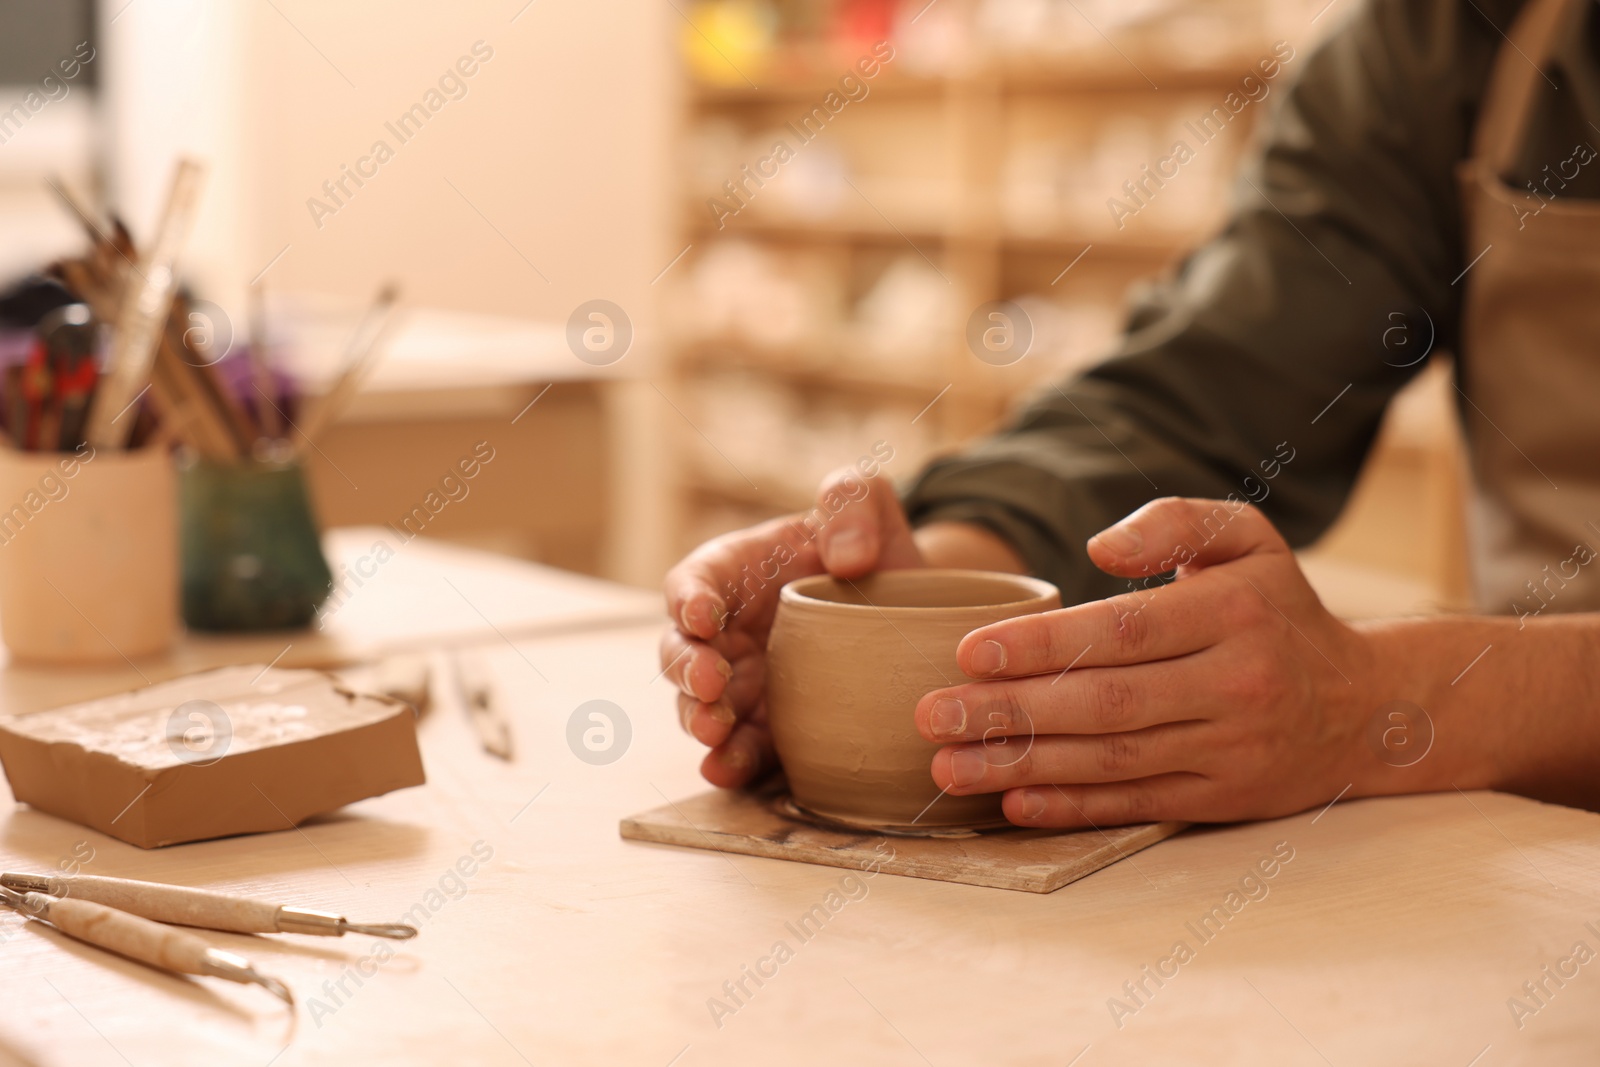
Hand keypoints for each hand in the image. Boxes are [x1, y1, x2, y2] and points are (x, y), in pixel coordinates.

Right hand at [661, 468, 923, 787]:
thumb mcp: (865, 501)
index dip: (689, 598)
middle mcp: (728, 630)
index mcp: (736, 570)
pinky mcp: (769, 725)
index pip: (694, 581)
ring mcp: (744, 681)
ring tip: (715, 733)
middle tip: (710, 684)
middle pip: (682, 651)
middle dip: (688, 670)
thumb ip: (851, 501)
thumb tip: (848, 558)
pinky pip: (742, 746)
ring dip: (700, 720)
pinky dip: (732, 759)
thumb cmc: (871, 544)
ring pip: (700, 705)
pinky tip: (729, 767)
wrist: (907, 602)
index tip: (702, 616)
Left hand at [914, 497, 1376, 827]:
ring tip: (947, 763)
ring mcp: (1230, 748)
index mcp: (1232, 611)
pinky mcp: (1223, 798)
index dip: (1041, 645)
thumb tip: (1097, 547)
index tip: (968, 651)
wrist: (1362, 705)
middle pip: (1104, 703)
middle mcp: (1236, 683)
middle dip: (1009, 711)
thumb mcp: (1246, 538)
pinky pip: (1136, 804)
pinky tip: (1012, 802)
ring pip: (1112, 760)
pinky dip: (1071, 807)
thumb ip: (1173, 521)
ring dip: (1022, 765)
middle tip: (931, 713)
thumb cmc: (1276, 608)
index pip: (1121, 632)